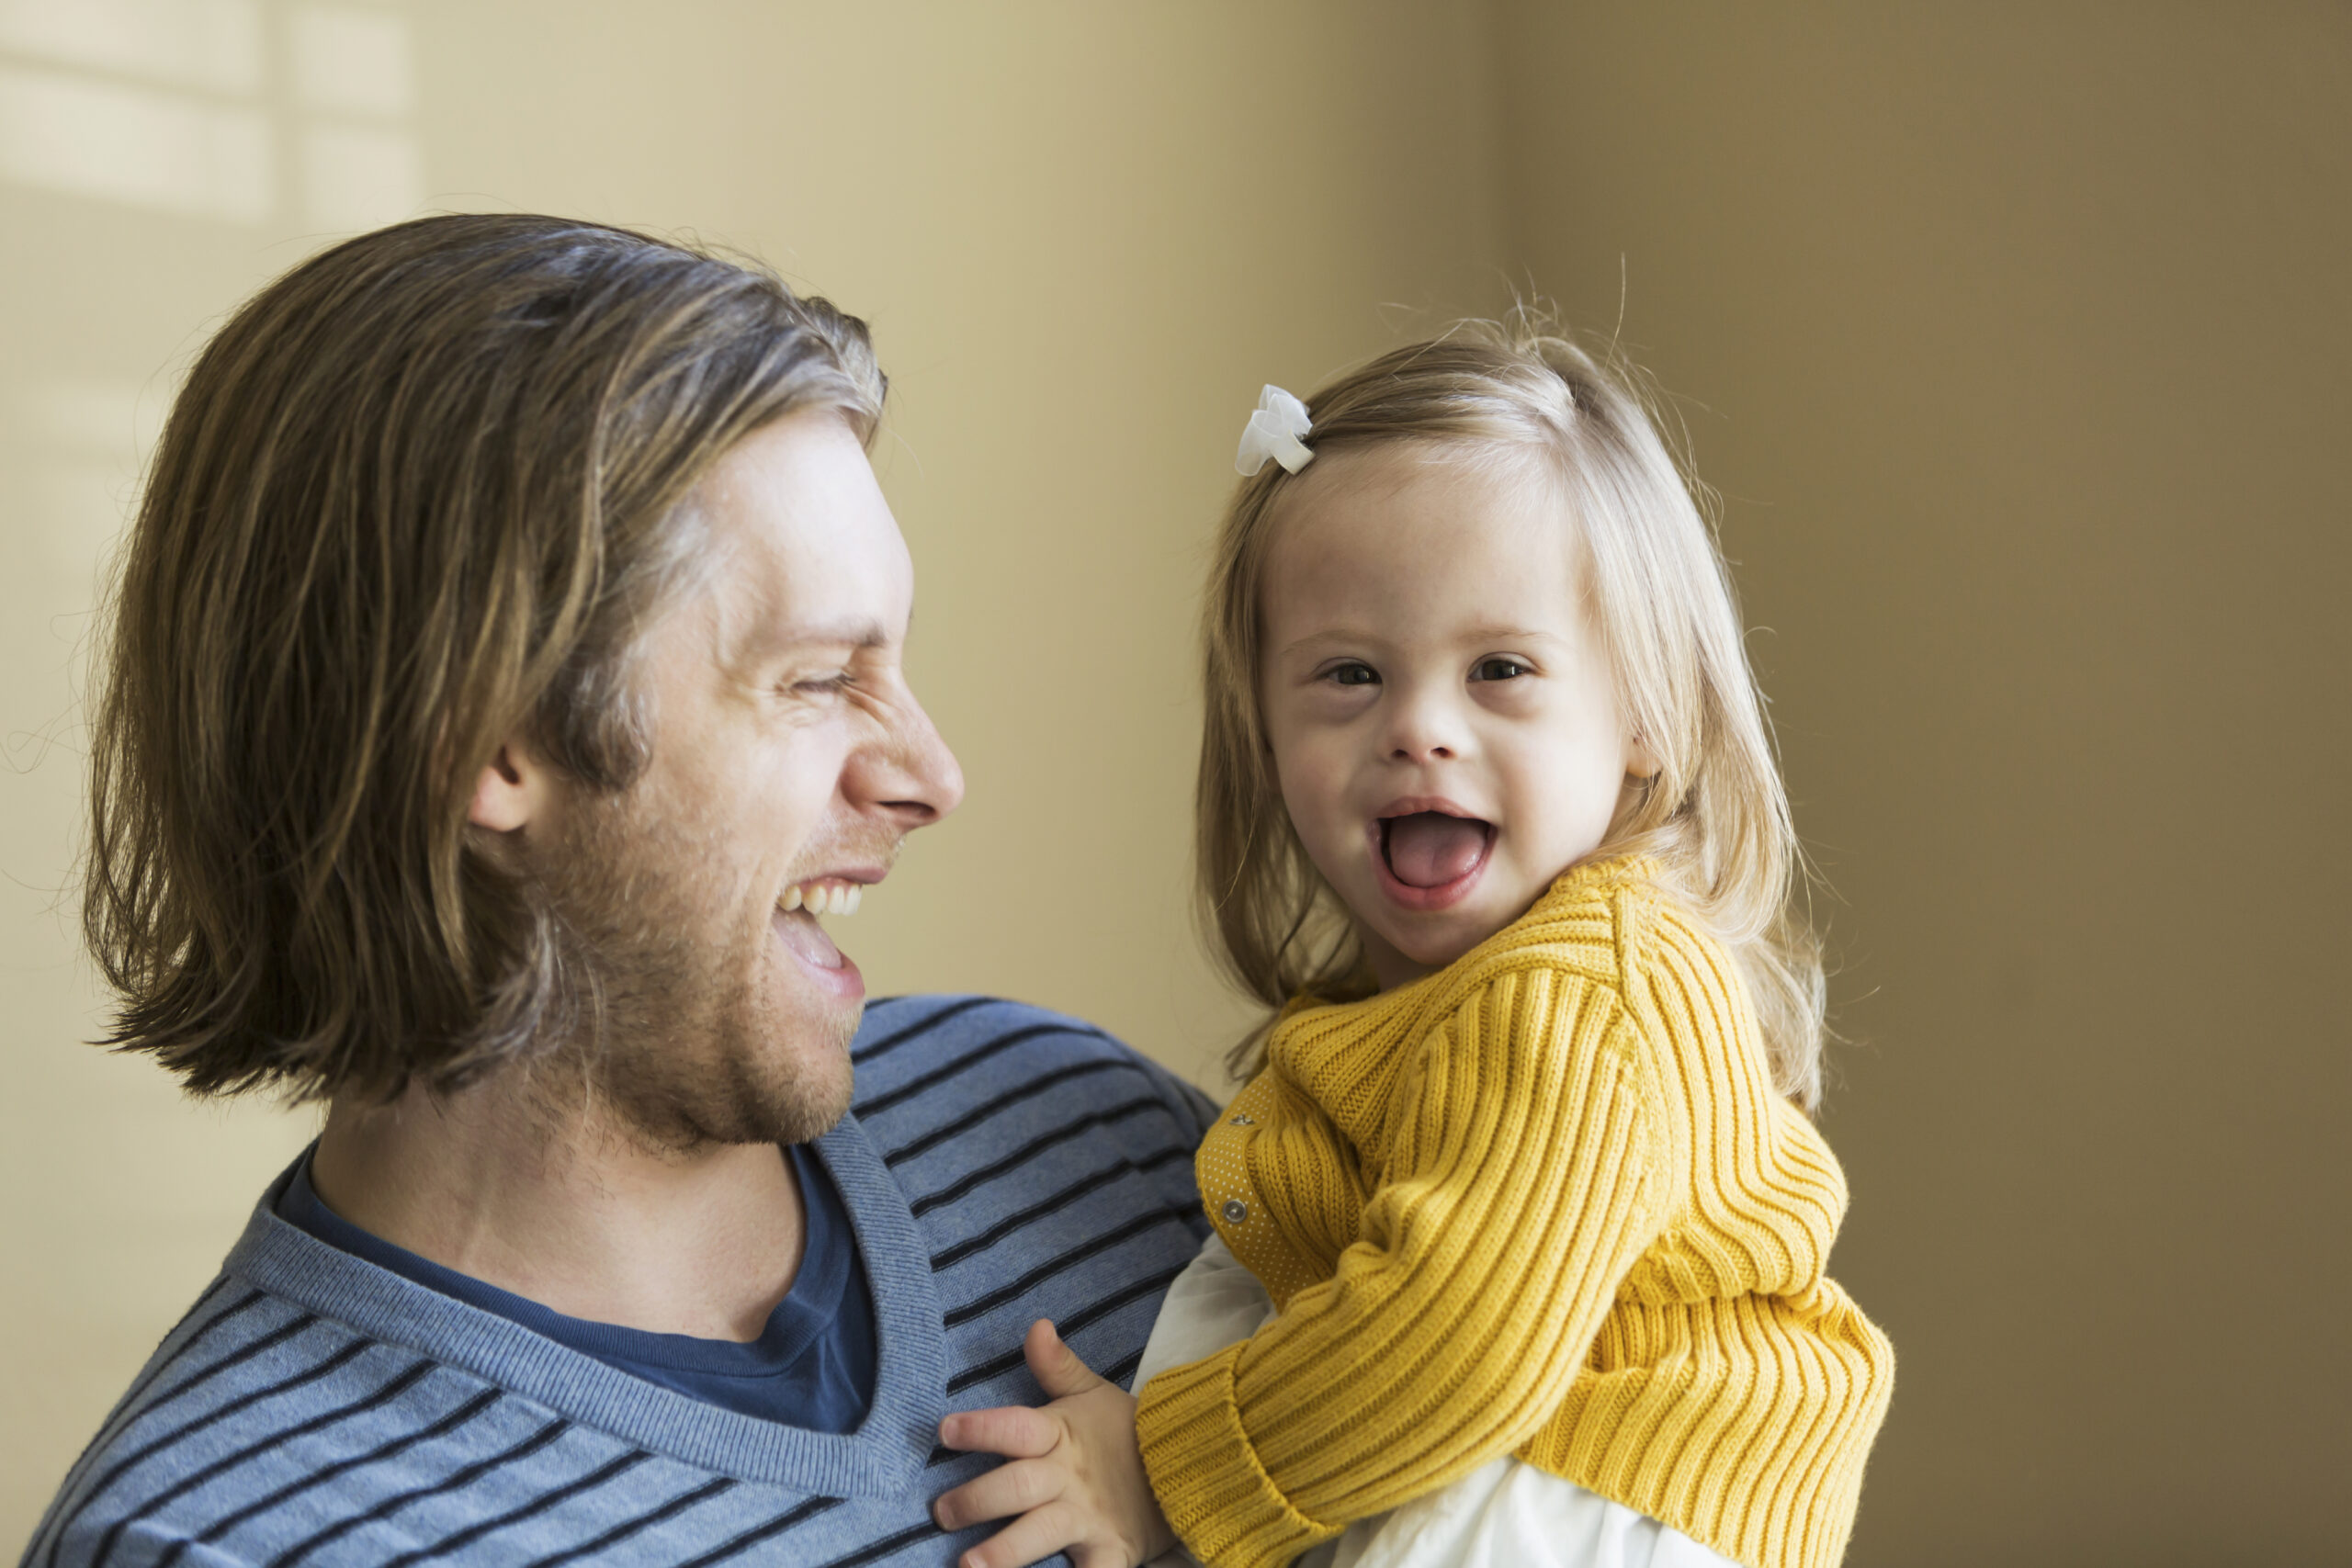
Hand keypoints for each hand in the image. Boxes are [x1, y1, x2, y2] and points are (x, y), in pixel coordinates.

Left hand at [932, 1319, 1176, 1567]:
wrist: (1193, 1467)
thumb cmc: (1129, 1432)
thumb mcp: (1093, 1395)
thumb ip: (1057, 1366)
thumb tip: (1036, 1325)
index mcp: (1061, 1436)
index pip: (1017, 1427)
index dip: (983, 1428)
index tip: (945, 1430)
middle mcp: (1068, 1479)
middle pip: (1019, 1486)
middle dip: (978, 1499)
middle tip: (940, 1511)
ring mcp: (1088, 1519)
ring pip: (1041, 1534)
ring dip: (1004, 1552)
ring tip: (969, 1566)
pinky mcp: (1110, 1553)